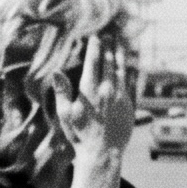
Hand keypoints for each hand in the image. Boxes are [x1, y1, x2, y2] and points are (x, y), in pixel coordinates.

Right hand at [50, 34, 136, 164]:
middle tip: (109, 36)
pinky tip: (128, 65)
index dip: (95, 48)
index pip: (93, 62)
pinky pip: (130, 81)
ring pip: (122, 69)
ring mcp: (120, 96)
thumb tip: (56, 71)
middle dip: (108, 47)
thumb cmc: (79, 134)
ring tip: (119, 45)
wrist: (102, 152)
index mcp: (89, 90)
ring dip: (120, 56)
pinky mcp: (129, 103)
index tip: (95, 37)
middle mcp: (107, 89)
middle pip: (109, 62)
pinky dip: (129, 70)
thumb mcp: (65, 114)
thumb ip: (62, 91)